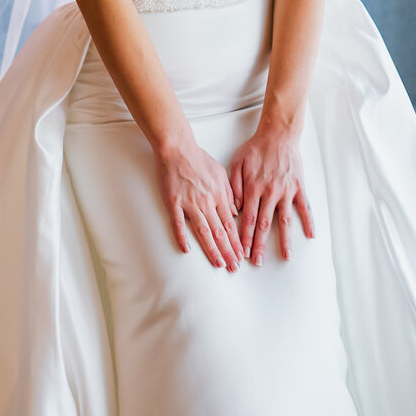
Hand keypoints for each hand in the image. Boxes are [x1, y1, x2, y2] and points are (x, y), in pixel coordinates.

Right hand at [155, 135, 242, 269]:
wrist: (177, 148)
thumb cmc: (198, 159)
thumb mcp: (221, 173)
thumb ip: (229, 193)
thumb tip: (235, 212)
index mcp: (219, 195)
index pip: (231, 224)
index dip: (237, 242)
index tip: (242, 255)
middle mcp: (207, 202)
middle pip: (220, 232)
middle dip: (229, 251)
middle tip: (234, 267)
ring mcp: (190, 203)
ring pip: (204, 231)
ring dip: (212, 249)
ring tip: (219, 263)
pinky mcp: (174, 203)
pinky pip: (178, 223)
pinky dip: (182, 237)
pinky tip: (186, 250)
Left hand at [229, 124, 314, 265]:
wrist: (278, 134)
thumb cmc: (256, 148)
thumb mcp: (237, 163)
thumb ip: (234, 187)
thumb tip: (235, 209)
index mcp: (253, 188)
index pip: (248, 219)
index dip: (245, 237)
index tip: (242, 252)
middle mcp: (270, 192)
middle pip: (265, 225)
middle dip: (260, 245)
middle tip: (257, 262)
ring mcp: (286, 190)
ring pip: (285, 220)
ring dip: (285, 240)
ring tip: (287, 257)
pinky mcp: (299, 186)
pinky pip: (305, 207)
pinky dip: (309, 221)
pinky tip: (311, 235)